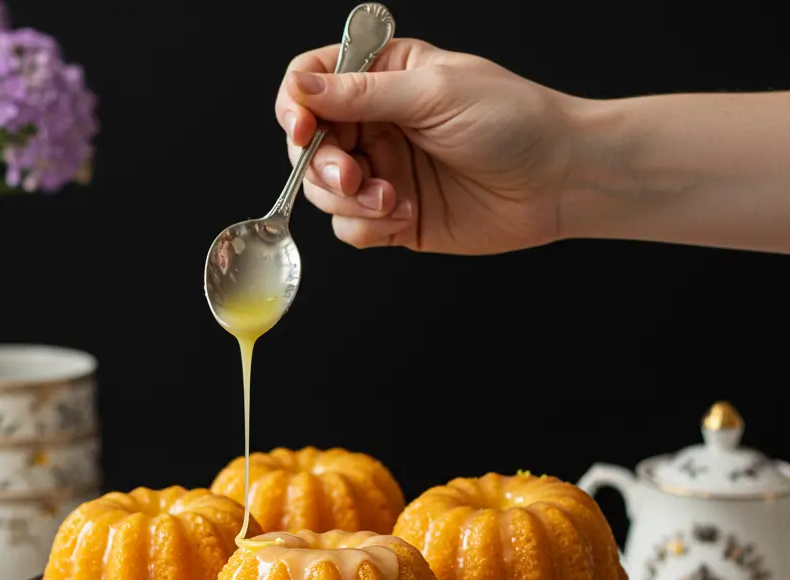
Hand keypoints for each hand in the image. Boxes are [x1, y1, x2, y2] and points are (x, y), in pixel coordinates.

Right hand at [275, 39, 580, 253]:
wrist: (557, 180)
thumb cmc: (512, 121)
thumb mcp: (433, 93)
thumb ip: (363, 94)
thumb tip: (303, 90)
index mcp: (383, 77)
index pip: (311, 83)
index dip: (296, 106)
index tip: (301, 128)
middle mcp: (376, 125)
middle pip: (309, 146)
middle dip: (323, 165)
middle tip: (352, 177)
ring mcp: (382, 173)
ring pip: (324, 193)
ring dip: (348, 201)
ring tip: (392, 200)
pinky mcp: (392, 218)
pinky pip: (350, 229)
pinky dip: (369, 226)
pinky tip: (407, 215)